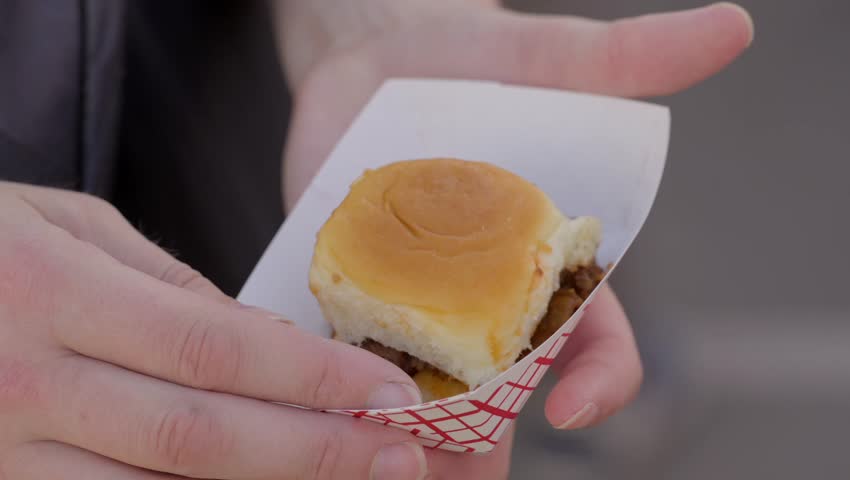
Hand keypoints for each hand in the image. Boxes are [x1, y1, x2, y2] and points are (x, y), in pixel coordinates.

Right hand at [0, 182, 431, 478]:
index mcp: (52, 293)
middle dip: (314, 453)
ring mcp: (0, 454)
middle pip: (200, 438)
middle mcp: (24, 385)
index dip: (312, 379)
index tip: (387, 392)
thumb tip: (260, 341)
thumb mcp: (69, 228)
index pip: (216, 348)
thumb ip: (167, 288)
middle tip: (399, 457)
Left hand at [276, 1, 752, 477]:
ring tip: (380, 469)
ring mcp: (415, 298)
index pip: (592, 339)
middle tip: (458, 477)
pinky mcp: (349, 286)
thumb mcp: (547, 59)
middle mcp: (485, 295)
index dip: (600, 378)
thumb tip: (729, 28)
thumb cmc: (473, 61)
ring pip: (422, 389)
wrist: (379, 55)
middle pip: (500, 390)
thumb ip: (626, 60)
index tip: (576, 406)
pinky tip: (319, 417)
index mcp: (549, 264)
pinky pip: (346, 348)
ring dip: (407, 437)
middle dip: (484, 440)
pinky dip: (336, 387)